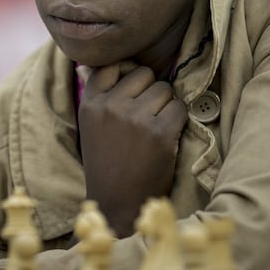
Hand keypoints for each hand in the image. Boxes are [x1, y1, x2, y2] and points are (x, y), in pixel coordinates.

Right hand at [77, 62, 187, 237]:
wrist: (117, 204)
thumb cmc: (107, 162)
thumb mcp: (90, 125)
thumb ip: (98, 94)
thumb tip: (97, 64)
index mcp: (90, 103)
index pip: (112, 65)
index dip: (127, 73)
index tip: (132, 91)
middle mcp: (111, 106)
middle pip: (144, 73)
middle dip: (150, 90)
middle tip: (146, 113)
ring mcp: (136, 119)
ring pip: (164, 89)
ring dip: (165, 105)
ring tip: (155, 126)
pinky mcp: (160, 133)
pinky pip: (179, 107)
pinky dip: (178, 119)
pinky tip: (168, 135)